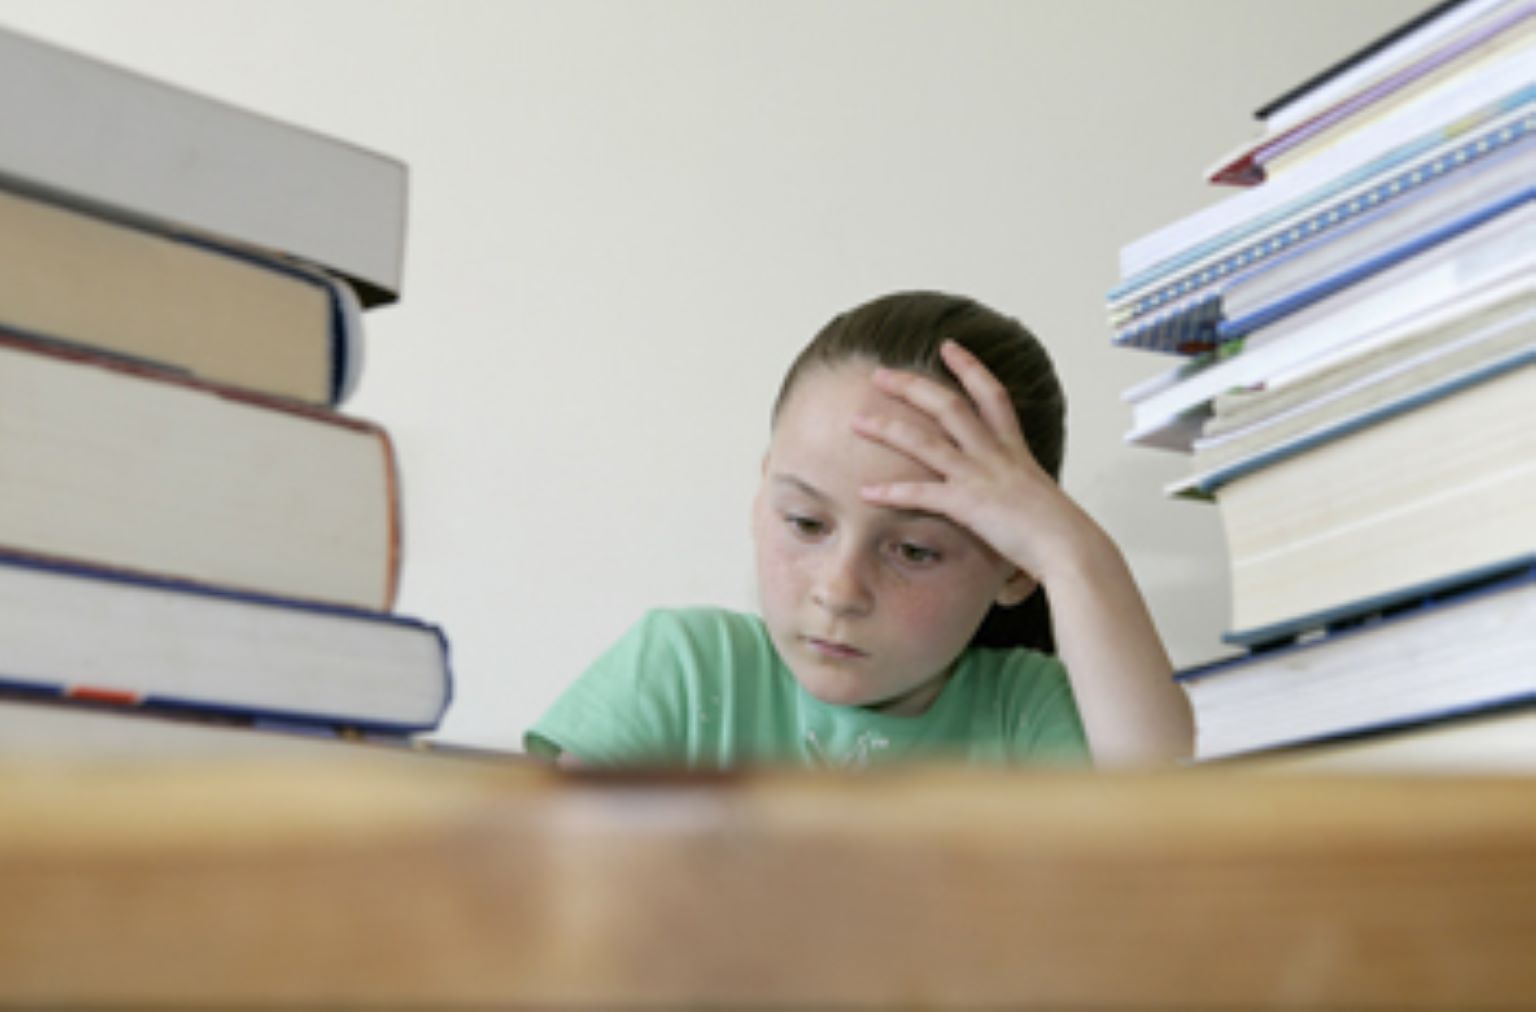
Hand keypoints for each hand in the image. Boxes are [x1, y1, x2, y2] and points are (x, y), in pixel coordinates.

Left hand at [853, 340, 1098, 585]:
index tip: (947, 346)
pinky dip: (892, 492)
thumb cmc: (1060, 533)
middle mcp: (995, 454)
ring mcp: (981, 476)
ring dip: (887, 428)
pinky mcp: (970, 504)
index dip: (969, 366)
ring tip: (857, 421)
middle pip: (948, 405)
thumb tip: (1011, 497)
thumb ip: (1018, 489)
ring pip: (925, 441)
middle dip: (912, 386)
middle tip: (879, 374)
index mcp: (1014, 449)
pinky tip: (866, 492)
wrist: (1072, 549)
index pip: (991, 394)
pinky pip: (922, 493)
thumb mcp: (1038, 498)